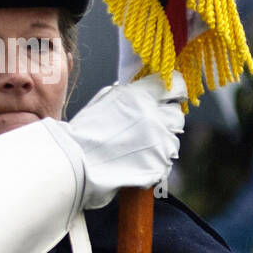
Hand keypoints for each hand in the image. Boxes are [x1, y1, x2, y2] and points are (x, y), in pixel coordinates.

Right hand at [48, 70, 185, 210]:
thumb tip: (143, 89)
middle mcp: (154, 118)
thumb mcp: (104, 100)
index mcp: (139, 97)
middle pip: (176, 114)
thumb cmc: (84, 131)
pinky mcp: (159, 166)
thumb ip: (128, 93)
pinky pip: (165, 161)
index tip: (171, 94)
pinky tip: (135, 160)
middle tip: (151, 124)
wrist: (75, 163)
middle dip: (166, 118)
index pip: (173, 86)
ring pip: (173, 139)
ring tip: (137, 146)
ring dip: (160, 141)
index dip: (174, 90)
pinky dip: (154, 160)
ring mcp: (159, 144)